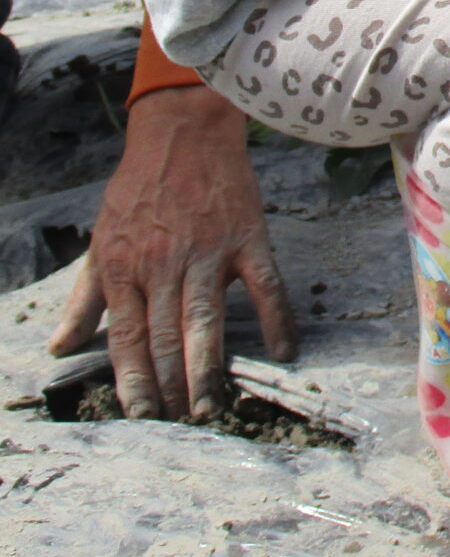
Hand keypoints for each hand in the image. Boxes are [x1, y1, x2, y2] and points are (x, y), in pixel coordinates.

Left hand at [50, 84, 296, 419]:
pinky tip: (282, 351)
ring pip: (205, 321)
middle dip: (171, 386)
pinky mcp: (246, 237)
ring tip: (212, 407)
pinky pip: (265, 285)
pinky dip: (275, 318)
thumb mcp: (100, 241)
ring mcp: (208, 252)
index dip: (133, 380)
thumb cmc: (138, 190)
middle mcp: (164, 264)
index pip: (127, 337)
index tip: (141, 416)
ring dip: (207, 368)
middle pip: (165, 337)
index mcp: (125, 267)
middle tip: (183, 423)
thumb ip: (84, 299)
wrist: (183, 132)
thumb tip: (60, 347)